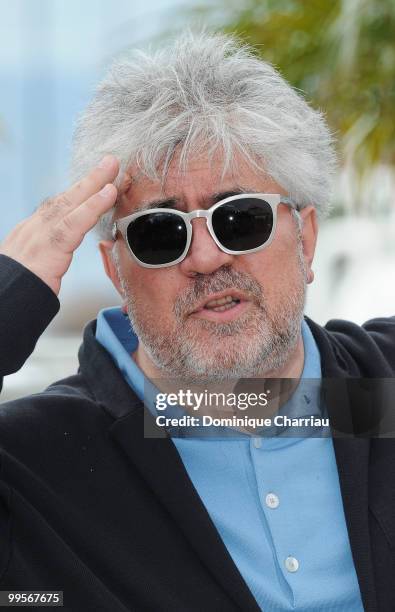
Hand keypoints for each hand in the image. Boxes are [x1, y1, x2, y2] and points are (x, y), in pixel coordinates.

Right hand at [0, 155, 118, 294]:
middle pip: (66, 198)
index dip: (80, 194)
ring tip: (112, 167)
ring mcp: (40, 234)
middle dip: (90, 179)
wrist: (4, 298)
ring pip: (70, 203)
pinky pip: (73, 222)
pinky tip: (107, 193)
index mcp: (33, 232)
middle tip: (110, 162)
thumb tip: (59, 254)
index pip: (60, 208)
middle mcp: (35, 227)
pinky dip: (92, 206)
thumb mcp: (35, 266)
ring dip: (93, 182)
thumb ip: (48, 255)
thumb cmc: (20, 287)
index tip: (97, 182)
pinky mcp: (48, 246)